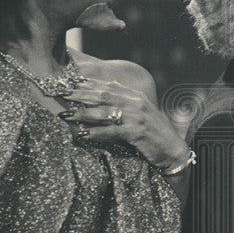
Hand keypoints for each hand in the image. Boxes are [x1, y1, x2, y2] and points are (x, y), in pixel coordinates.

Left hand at [59, 78, 189, 169]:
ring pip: (105, 112)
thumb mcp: (139, 115)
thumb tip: (99, 100)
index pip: (107, 86)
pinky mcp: (137, 132)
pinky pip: (112, 131)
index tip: (67, 81)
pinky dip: (96, 133)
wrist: (173, 151)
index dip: (86, 83)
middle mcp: (136, 103)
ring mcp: (137, 117)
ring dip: (82, 114)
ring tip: (64, 115)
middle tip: (60, 93)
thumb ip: (122, 105)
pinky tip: (82, 135)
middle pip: (103, 95)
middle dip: (79, 94)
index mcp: (135, 96)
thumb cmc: (153, 135)